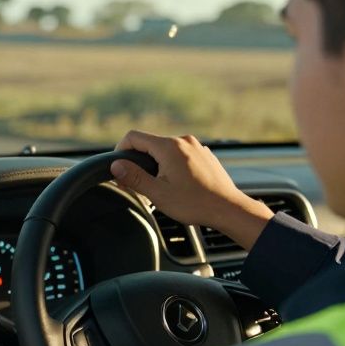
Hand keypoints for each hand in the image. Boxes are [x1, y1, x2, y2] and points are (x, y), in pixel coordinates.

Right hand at [110, 131, 274, 251]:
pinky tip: (178, 185)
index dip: (120, 151)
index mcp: (169, 147)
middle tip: (137, 184)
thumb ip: (134, 177)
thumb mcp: (158, 193)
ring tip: (160, 188)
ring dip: (156, 165)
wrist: (228, 209)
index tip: (119, 168)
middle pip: (149, 144)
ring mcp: (196, 147)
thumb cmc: (195, 203)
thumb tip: (116, 166)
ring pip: (165, 151)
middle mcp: (183, 141)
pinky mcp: (204, 155)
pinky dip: (172, 166)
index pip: (133, 137)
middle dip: (139, 162)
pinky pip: (180, 155)